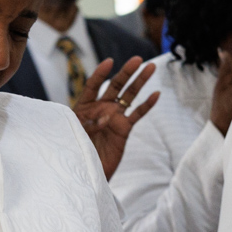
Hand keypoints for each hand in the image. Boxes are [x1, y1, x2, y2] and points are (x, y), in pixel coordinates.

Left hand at [73, 56, 158, 179]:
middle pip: (115, 86)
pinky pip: (137, 115)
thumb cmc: (75, 152)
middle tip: (138, 59)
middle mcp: (100, 108)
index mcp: (84, 106)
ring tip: (151, 67)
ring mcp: (114, 117)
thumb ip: (89, 124)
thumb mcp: (75, 135)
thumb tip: (107, 117)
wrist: (86, 172)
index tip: (109, 62)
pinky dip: (147, 105)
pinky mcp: (124, 129)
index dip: (101, 74)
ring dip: (140, 82)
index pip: (93, 85)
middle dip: (126, 72)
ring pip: (129, 96)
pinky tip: (156, 94)